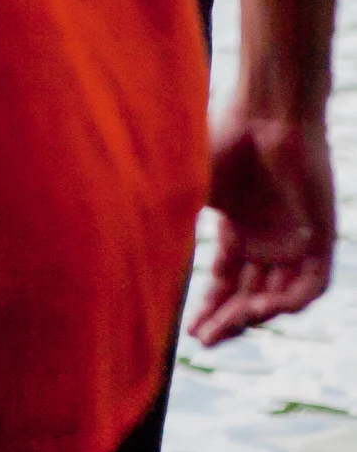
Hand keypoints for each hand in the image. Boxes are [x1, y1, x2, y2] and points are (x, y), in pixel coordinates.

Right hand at [190, 107, 335, 346]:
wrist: (267, 111)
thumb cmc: (222, 141)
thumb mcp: (187, 193)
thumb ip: (169, 226)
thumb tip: (131, 259)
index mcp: (238, 228)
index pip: (225, 281)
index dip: (209, 309)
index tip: (189, 332)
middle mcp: (268, 238)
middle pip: (251, 295)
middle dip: (228, 321)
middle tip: (205, 341)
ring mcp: (295, 238)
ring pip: (281, 295)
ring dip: (256, 316)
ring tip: (229, 325)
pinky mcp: (321, 234)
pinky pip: (313, 284)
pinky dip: (290, 302)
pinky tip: (263, 309)